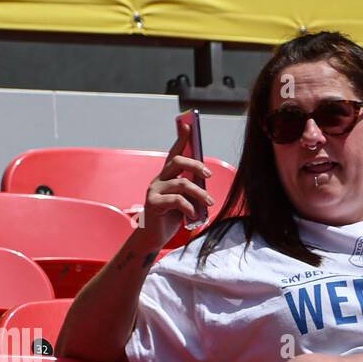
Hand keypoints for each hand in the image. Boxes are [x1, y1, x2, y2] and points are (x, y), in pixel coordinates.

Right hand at [135, 121, 215, 250]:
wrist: (153, 237)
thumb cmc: (172, 216)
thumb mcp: (185, 199)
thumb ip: (192, 187)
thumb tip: (205, 178)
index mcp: (167, 176)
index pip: (175, 153)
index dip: (181, 138)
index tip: (188, 124)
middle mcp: (159, 179)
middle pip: (178, 161)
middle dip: (196, 165)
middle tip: (209, 175)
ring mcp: (154, 190)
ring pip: (182, 183)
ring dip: (200, 193)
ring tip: (209, 203)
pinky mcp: (153, 204)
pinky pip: (176, 200)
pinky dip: (190, 207)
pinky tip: (193, 215)